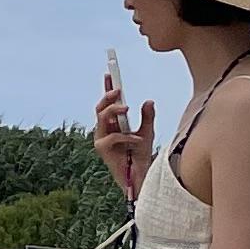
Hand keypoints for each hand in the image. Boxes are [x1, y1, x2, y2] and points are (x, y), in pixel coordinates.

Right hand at [94, 78, 155, 198]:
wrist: (141, 175)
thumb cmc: (141, 155)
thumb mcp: (147, 132)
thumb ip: (147, 117)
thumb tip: (149, 100)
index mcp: (113, 124)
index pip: (107, 103)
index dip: (107, 88)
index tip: (109, 74)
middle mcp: (104, 130)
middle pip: (101, 107)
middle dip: (108, 97)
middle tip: (119, 91)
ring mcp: (101, 139)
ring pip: (102, 117)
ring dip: (114, 110)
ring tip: (128, 109)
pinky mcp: (102, 149)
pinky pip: (112, 136)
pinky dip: (127, 136)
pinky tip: (137, 140)